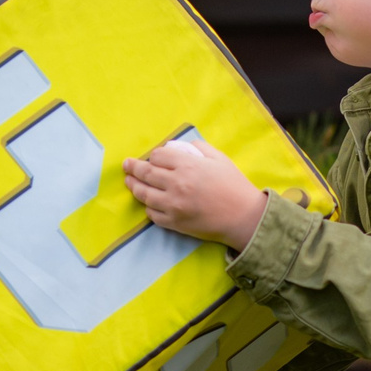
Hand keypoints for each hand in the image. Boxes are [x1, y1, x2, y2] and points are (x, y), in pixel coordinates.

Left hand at [123, 138, 267, 248]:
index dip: (153, 156)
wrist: (244, 217)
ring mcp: (173, 205)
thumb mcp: (219, 159)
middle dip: (133, 168)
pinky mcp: (174, 223)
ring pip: (144, 194)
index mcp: (187, 165)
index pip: (158, 156)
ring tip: (129, 183)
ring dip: (134, 187)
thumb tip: (181, 147)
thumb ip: (199, 148)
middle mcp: (176, 184)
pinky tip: (148, 203)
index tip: (153, 158)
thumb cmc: (234, 186)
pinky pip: (152, 214)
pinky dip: (148, 207)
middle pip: (146, 173)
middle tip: (126, 165)